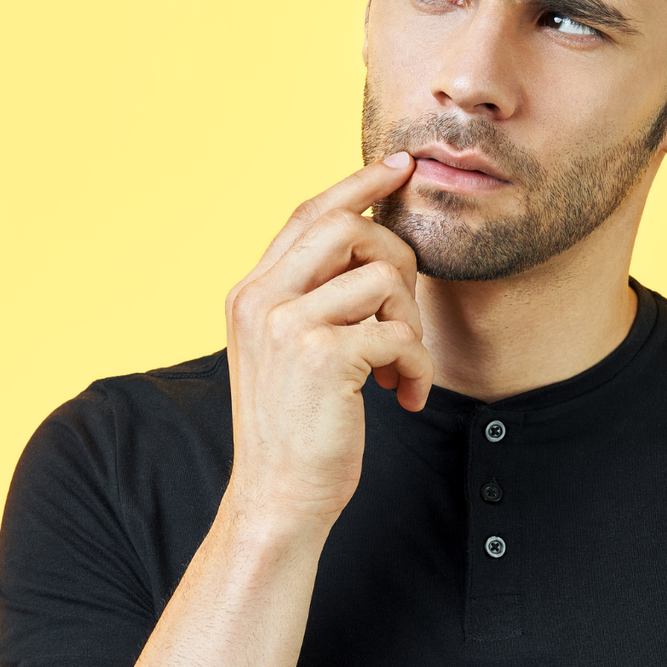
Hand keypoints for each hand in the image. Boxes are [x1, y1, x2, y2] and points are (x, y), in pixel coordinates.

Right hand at [222, 151, 432, 529]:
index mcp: (250, 293)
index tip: (398, 166)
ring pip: (383, 276)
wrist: (277, 499)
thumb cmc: (295, 428)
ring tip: (399, 367)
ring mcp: (288, 327)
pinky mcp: (323, 358)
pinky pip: (399, 333)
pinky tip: (404, 396)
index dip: (355, 184)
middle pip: (346, 227)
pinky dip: (417, 365)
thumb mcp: (288, 351)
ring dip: (410, 323)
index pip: (306, 213)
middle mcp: (260, 300)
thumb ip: (311, 299)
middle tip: (405, 311)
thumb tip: (369, 246)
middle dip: (396, 257)